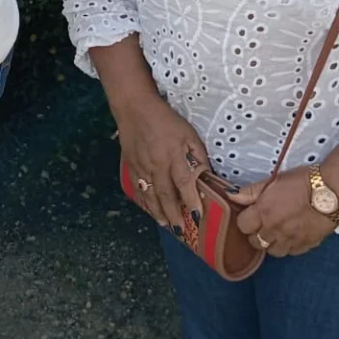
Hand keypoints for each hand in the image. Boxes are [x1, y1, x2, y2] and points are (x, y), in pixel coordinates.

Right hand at [116, 97, 211, 233]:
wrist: (134, 107)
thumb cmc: (166, 119)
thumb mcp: (189, 133)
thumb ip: (198, 155)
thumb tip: (207, 176)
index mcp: (173, 155)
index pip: (184, 183)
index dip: (191, 201)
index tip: (197, 216)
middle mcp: (157, 164)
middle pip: (166, 194)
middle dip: (174, 214)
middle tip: (181, 230)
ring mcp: (141, 166)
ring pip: (150, 195)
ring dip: (159, 212)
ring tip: (167, 225)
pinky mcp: (131, 165)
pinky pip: (138, 188)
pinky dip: (144, 200)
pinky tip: (150, 208)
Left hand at [231, 168, 336, 257]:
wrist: (332, 193)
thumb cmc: (302, 182)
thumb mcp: (274, 181)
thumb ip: (251, 191)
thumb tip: (232, 196)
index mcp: (263, 212)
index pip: (243, 225)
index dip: (245, 220)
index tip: (250, 215)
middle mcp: (274, 229)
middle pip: (256, 242)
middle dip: (256, 234)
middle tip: (262, 224)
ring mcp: (291, 240)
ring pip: (273, 252)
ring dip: (272, 243)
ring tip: (277, 232)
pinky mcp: (306, 245)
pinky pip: (292, 252)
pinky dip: (289, 246)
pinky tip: (292, 235)